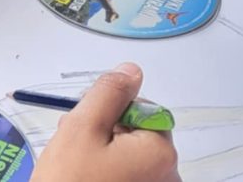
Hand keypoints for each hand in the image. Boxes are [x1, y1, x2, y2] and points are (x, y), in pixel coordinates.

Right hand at [31, 63, 180, 181]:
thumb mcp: (81, 127)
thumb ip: (108, 93)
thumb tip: (131, 71)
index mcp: (159, 151)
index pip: (145, 108)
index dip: (113, 108)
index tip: (87, 118)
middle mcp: (168, 175)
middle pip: (139, 133)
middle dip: (106, 129)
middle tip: (73, 140)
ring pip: (132, 156)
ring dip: (104, 150)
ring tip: (74, 161)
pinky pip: (130, 176)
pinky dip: (108, 172)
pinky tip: (83, 176)